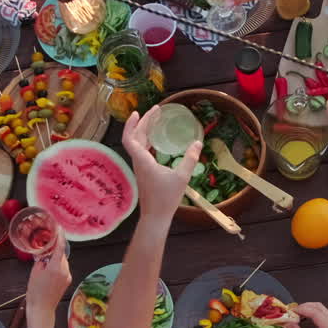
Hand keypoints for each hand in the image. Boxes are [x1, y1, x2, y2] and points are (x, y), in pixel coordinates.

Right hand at [26, 239, 71, 327]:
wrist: (42, 308)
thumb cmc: (35, 291)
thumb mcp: (35, 272)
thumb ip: (42, 260)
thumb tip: (45, 255)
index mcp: (55, 267)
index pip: (60, 248)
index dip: (60, 237)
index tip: (60, 229)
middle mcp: (64, 271)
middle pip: (61, 254)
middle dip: (55, 251)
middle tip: (46, 249)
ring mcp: (67, 276)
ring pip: (63, 261)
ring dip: (56, 259)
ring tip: (45, 265)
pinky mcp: (68, 280)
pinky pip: (63, 268)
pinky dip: (57, 266)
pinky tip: (49, 272)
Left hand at [121, 106, 202, 220]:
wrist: (155, 217)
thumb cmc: (166, 199)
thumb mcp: (182, 178)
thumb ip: (189, 159)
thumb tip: (198, 143)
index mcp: (143, 161)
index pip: (130, 138)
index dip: (131, 124)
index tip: (139, 112)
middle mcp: (138, 162)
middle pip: (134, 137)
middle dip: (142, 122)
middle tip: (156, 111)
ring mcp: (140, 167)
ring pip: (137, 144)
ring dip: (144, 131)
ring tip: (155, 121)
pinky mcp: (144, 172)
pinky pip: (142, 151)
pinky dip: (147, 141)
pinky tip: (157, 140)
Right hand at [285, 302, 327, 327]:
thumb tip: (288, 323)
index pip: (314, 311)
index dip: (301, 309)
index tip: (289, 311)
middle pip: (319, 306)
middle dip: (305, 306)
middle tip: (292, 311)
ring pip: (321, 309)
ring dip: (309, 308)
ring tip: (296, 314)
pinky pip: (322, 315)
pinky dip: (312, 313)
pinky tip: (303, 318)